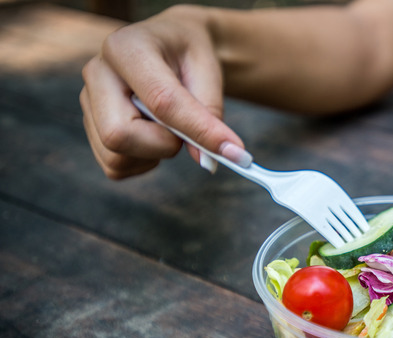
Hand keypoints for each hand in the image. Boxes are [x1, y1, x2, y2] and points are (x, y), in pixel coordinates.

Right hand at [80, 5, 249, 178]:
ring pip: (115, 157)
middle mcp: (97, 73)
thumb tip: (205, 161)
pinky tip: (155, 137)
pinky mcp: (90, 127)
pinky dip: (143, 162)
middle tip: (186, 133)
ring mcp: (88, 102)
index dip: (198, 131)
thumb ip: (208, 114)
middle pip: (119, 135)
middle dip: (163, 145)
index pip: (161, 101)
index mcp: (126, 47)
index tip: (234, 152)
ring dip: (154, 155)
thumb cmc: (189, 55)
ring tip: (170, 128)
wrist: (171, 46)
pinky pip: (116, 167)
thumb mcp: (208, 72)